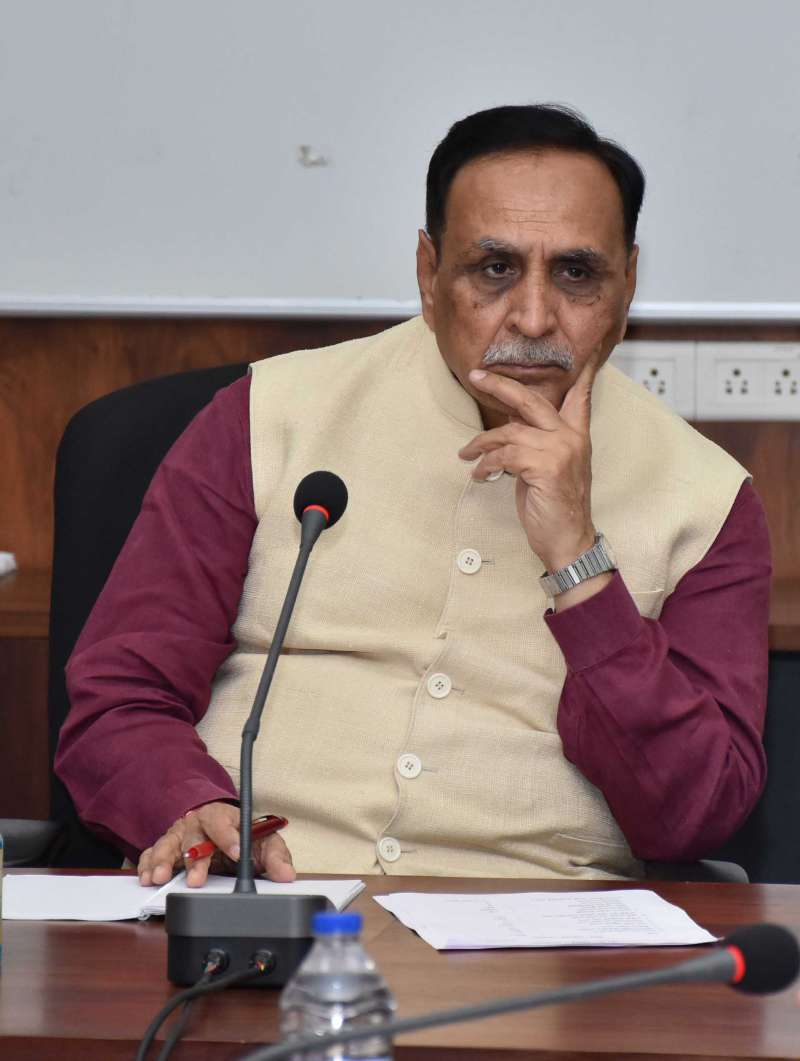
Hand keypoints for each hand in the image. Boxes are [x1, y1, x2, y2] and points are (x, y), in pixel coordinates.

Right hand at [137, 801, 295, 887]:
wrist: (221, 827)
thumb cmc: (241, 835)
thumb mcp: (263, 842)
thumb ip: (275, 857)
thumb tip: (286, 874)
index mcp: (224, 817)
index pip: (224, 821)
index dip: (229, 837)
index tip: (236, 852)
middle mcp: (199, 823)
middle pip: (194, 835)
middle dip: (194, 858)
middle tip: (196, 880)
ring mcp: (180, 834)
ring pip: (169, 843)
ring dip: (162, 860)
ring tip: (159, 877)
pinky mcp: (166, 847)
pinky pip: (151, 853)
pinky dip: (146, 864)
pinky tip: (145, 877)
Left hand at [458, 360, 596, 571]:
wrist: (568, 542)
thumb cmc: (555, 507)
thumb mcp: (550, 468)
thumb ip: (537, 444)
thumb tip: (510, 428)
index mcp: (577, 436)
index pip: (580, 395)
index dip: (583, 372)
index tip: (585, 350)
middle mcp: (571, 438)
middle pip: (531, 400)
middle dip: (501, 385)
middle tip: (478, 376)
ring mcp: (559, 451)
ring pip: (509, 431)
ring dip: (482, 443)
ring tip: (468, 455)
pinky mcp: (544, 468)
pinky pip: (504, 456)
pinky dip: (486, 464)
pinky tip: (480, 474)